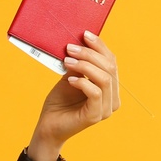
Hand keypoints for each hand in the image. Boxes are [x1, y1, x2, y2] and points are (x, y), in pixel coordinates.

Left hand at [37, 30, 120, 145]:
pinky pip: (95, 92)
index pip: (112, 62)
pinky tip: (70, 79)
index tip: (84, 34)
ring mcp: (105, 109)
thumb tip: (80, 42)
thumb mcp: (70, 76)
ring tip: (67, 61)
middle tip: (70, 47)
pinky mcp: (95, 116)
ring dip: (85, 65)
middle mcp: (112, 99)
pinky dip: (82, 82)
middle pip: (110, 68)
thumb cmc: (59, 102)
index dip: (100, 46)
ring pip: (104, 78)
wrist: (48, 126)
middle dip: (90, 53)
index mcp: (110, 89)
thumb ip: (79, 64)